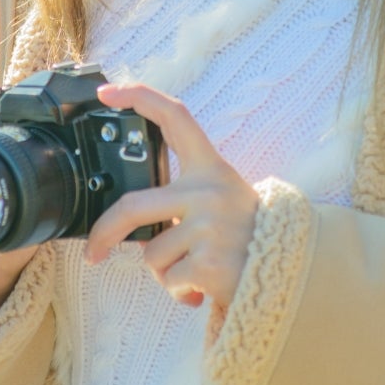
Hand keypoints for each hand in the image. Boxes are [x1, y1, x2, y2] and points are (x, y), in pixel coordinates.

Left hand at [83, 82, 259, 310]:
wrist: (291, 270)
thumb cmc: (245, 234)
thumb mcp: (224, 197)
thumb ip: (182, 197)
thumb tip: (130, 225)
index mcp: (211, 167)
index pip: (174, 117)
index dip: (138, 98)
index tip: (105, 93)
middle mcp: (208, 191)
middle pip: (133, 205)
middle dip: (105, 232)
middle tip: (93, 251)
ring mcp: (208, 226)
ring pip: (152, 254)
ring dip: (165, 271)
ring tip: (194, 269)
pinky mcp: (208, 263)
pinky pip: (170, 280)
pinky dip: (179, 291)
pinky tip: (202, 288)